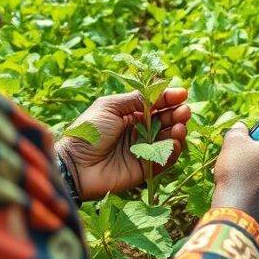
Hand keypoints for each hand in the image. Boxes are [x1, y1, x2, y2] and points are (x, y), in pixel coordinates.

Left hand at [56, 88, 190, 201]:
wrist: (75, 165)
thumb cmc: (88, 132)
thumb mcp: (110, 107)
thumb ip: (136, 99)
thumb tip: (161, 89)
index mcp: (130, 113)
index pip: (156, 104)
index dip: (170, 98)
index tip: (182, 94)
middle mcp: (140, 130)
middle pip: (166, 120)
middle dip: (177, 113)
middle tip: (183, 111)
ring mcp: (143, 149)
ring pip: (169, 139)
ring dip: (178, 131)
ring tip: (179, 126)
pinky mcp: (145, 168)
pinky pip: (165, 159)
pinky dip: (173, 150)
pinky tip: (174, 142)